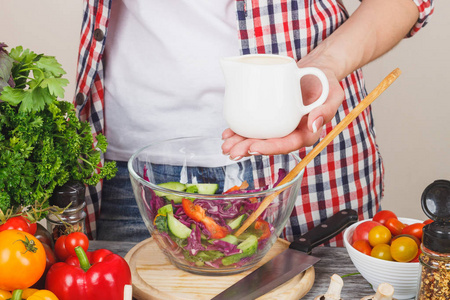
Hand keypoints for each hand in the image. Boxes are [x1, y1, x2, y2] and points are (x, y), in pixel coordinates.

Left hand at [221, 59, 343, 158]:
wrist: (316, 70)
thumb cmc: (326, 82)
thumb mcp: (333, 94)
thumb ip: (326, 110)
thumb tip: (313, 125)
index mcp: (306, 133)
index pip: (287, 144)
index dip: (270, 148)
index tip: (254, 147)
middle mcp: (291, 133)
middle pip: (268, 144)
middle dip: (249, 150)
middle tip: (232, 152)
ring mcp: (279, 126)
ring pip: (258, 138)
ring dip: (240, 144)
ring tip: (225, 146)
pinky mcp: (270, 117)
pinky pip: (254, 127)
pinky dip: (239, 131)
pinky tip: (227, 134)